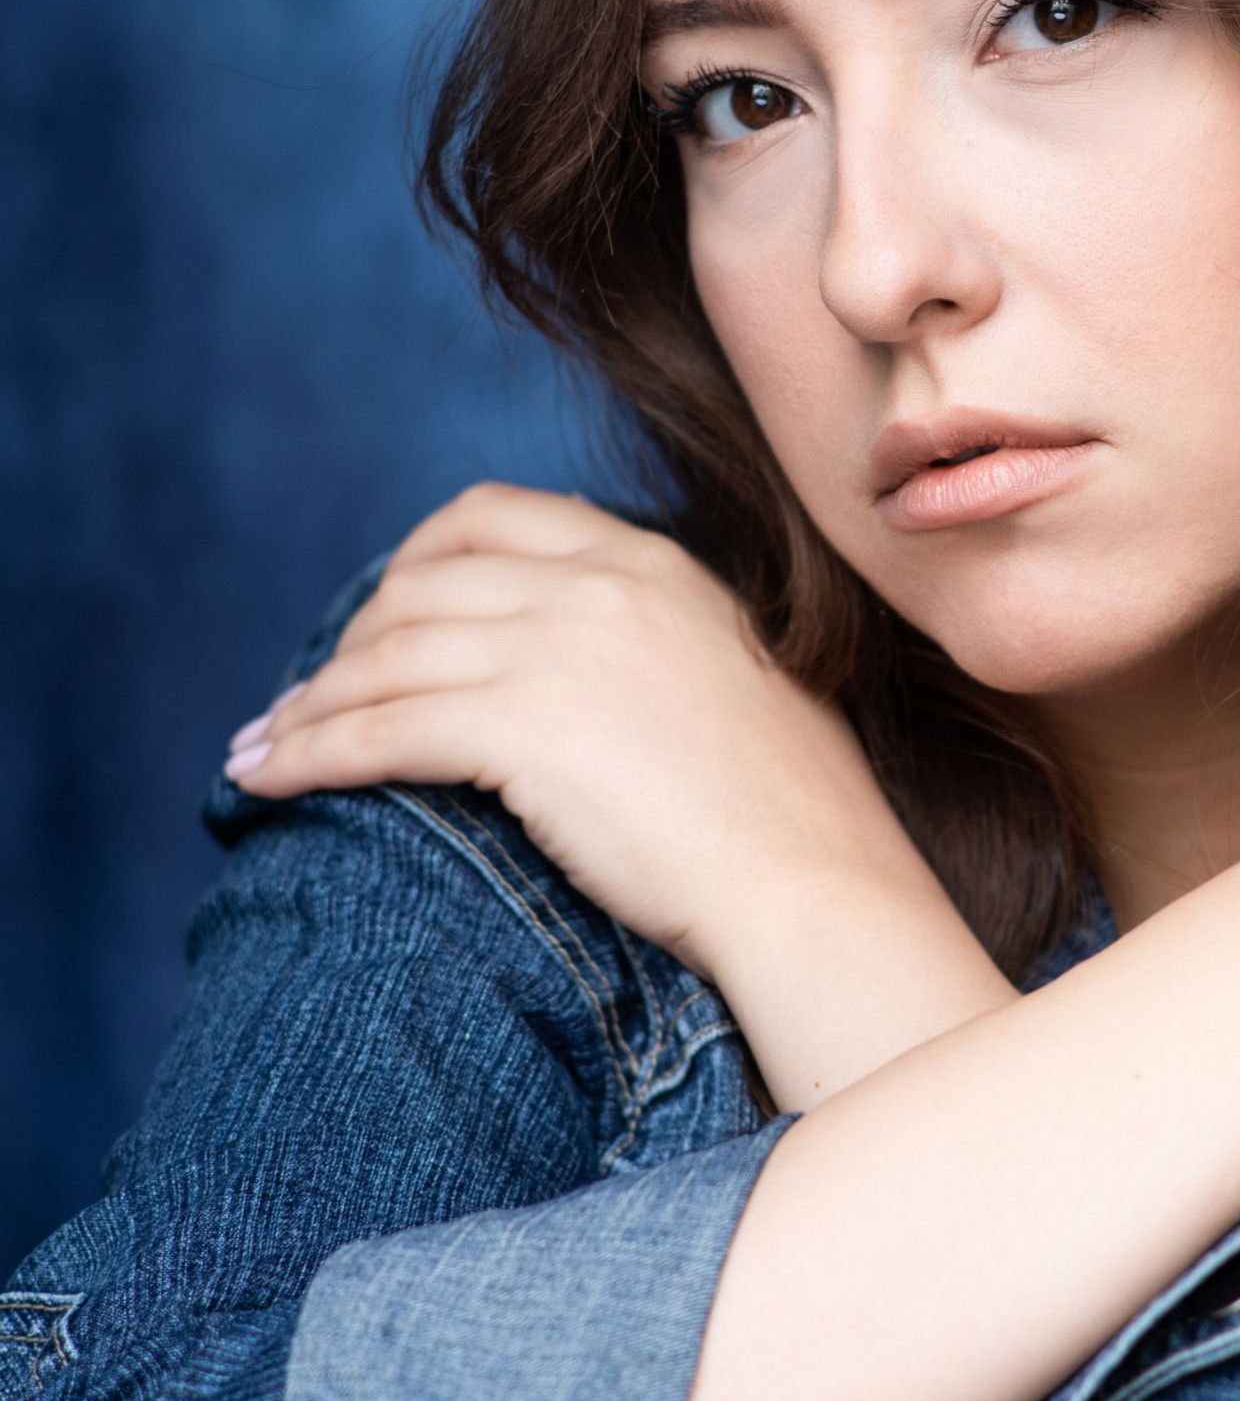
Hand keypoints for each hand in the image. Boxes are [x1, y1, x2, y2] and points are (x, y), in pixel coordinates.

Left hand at [225, 484, 1010, 1100]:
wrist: (818, 885)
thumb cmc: (791, 820)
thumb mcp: (730, 684)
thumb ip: (650, 648)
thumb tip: (581, 677)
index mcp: (652, 564)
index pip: (491, 515)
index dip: (413, 563)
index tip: (379, 618)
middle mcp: (600, 585)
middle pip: (421, 584)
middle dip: (348, 641)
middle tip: (308, 697)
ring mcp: (561, 650)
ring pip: (386, 658)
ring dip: (307, 704)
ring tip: (260, 745)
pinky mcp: (525, 728)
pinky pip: (380, 729)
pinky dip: (310, 751)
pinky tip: (270, 778)